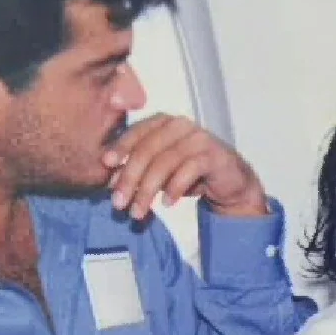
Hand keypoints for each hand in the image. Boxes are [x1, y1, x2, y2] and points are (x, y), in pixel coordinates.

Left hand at [102, 113, 267, 220]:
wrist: (229, 181)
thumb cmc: (189, 173)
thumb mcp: (159, 171)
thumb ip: (138, 170)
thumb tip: (111, 181)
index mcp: (164, 123)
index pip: (138, 131)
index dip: (121, 147)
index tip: (106, 165)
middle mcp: (181, 125)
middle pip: (148, 149)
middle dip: (130, 178)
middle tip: (118, 203)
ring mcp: (199, 138)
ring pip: (166, 162)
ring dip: (148, 190)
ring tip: (138, 212)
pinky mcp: (214, 155)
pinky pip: (189, 170)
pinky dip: (175, 188)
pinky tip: (167, 204)